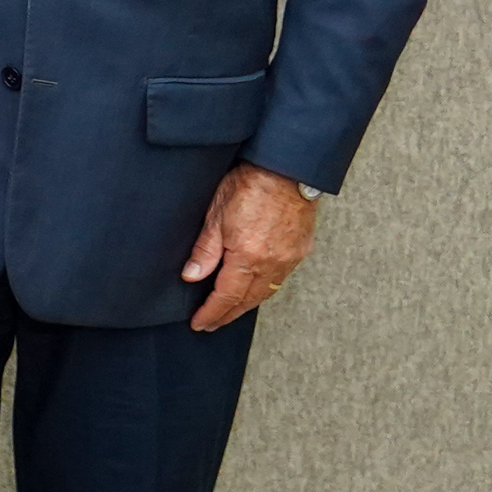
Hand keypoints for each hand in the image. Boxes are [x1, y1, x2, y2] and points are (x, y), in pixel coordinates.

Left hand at [181, 163, 318, 329]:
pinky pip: (281, 278)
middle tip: (211, 323)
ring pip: (266, 292)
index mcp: (248, 256)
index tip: (200, 323)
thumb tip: (191, 276)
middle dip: (228, 314)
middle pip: (248, 300)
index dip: (212, 312)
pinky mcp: (300, 250)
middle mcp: (273, 262)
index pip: (227, 296)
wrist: (285, 168)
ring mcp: (290, 258)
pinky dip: (264, 288)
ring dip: (247, 304)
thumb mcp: (215, 214)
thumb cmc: (249, 183)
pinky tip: (254, 288)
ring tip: (229, 310)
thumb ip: (205, 250)